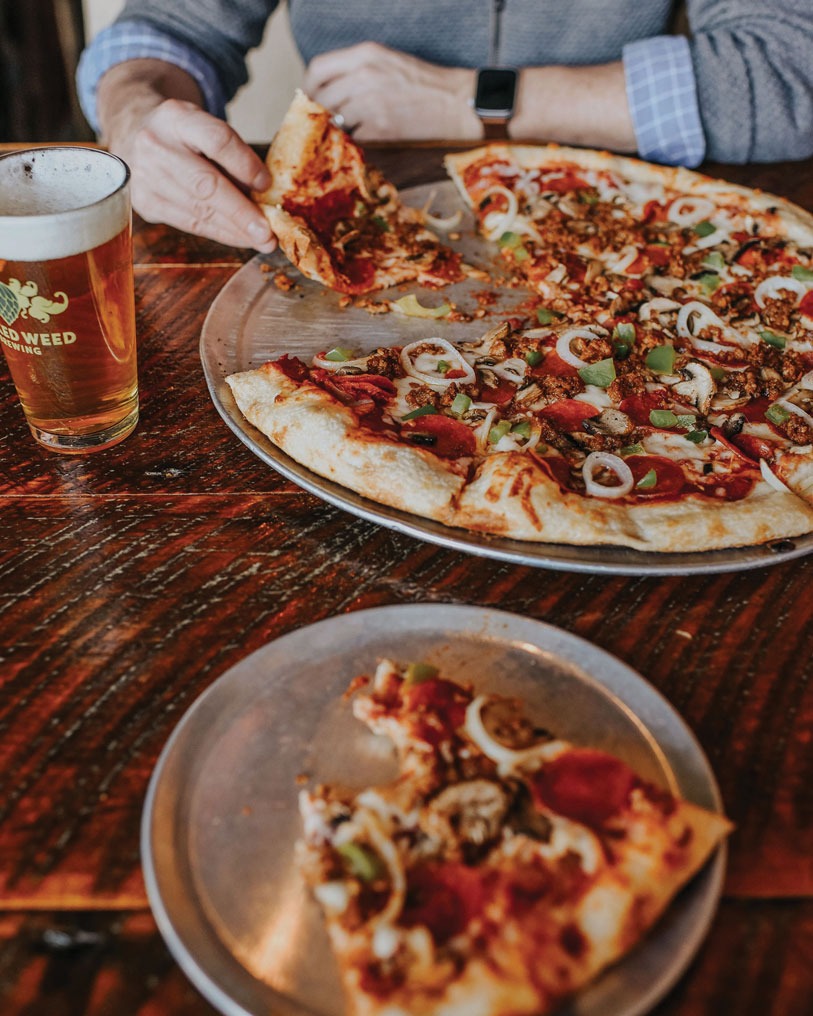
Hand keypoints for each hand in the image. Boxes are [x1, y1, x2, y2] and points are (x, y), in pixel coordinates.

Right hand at [98, 62, 275, 249]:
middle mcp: (155, 145)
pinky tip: (240, 238)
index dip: (244, 165)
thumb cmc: (183, 136)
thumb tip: (265, 196)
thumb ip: (233, 155)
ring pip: (198, 210)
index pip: (216, 140)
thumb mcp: (205, 127)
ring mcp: (145, 177)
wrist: (134, 133)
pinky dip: (219, 233)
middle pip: (205, 184)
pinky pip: (190, 224)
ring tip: (261, 241)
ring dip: (234, 231)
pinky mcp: (144, 203)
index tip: (267, 184)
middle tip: (267, 233)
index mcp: (177, 117)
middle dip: (240, 213)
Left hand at [304, 42, 481, 141]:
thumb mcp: (386, 62)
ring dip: (338, 131)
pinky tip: (366, 141)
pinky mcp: (379, 129)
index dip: (308, 88)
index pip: (317, 70)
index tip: (311, 99)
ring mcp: (370, 104)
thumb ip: (355, 71)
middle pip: (321, 99)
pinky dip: (355, 142)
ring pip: (334, 122)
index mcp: (364, 55)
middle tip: (326, 124)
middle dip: (320, 114)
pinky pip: (353, 139)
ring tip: (351, 133)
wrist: (455, 104)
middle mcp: (363, 76)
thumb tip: (327, 91)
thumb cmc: (423, 84)